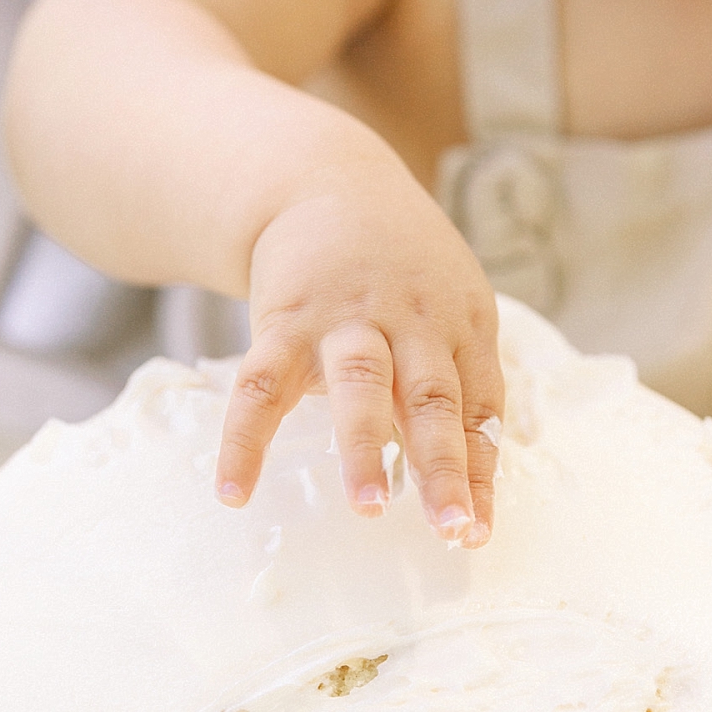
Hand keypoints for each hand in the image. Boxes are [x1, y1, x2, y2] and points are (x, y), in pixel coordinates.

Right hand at [217, 163, 503, 546]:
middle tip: (448, 526)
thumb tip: (471, 470)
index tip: (476, 531)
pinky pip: (260, 385)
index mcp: (457, 324)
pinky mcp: (283, 320)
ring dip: (364, 447)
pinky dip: (244, 440)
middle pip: (430, 399)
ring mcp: (343, 318)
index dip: (477, 470)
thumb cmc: (396, 264)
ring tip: (367, 506)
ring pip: (359, 386)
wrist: (325, 181)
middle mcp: (407, 321)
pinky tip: (233, 490)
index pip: (476, 409)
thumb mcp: (446, 304)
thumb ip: (455, 375)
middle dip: (441, 467)